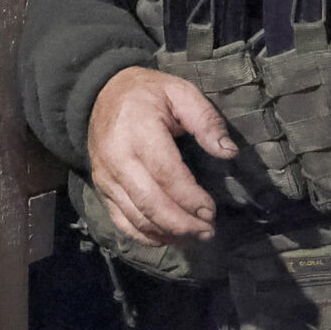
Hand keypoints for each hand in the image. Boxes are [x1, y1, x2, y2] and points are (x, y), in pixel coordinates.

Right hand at [86, 66, 237, 246]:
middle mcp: (118, 159)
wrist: (102, 93)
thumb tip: (228, 152)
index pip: (166, 174)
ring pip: (136, 217)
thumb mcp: (181, 91)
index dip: (190, 198)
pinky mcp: (102, 189)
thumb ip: (206, 120)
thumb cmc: (148, 93)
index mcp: (139, 132)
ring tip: (195, 237)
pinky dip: (145, 236)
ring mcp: (106, 178)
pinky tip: (168, 238)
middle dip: (182, 223)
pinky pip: (121, 221)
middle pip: (150, 203)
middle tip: (208, 232)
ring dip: (167, 233)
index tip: (211, 211)